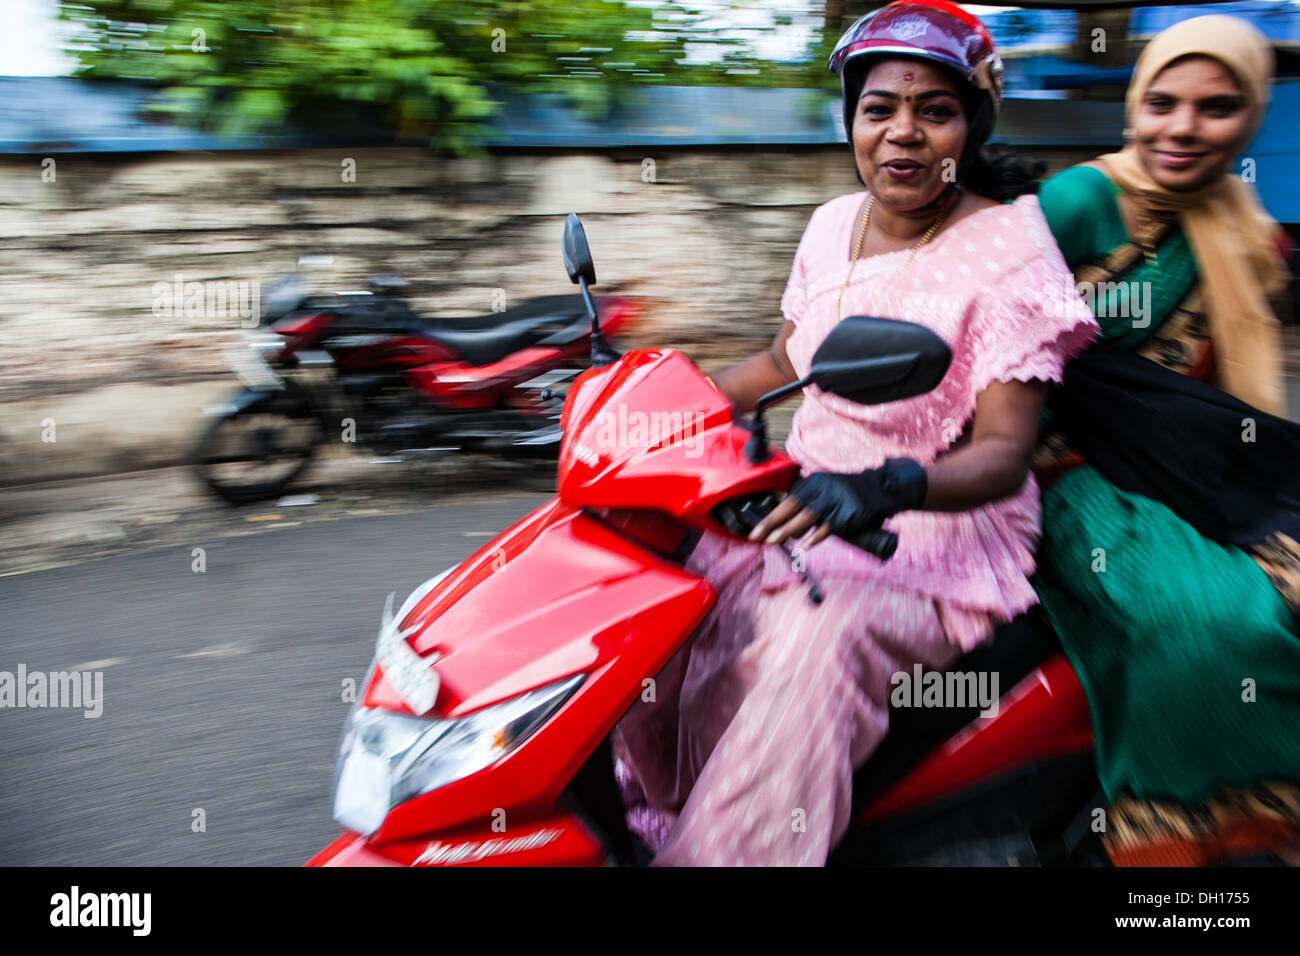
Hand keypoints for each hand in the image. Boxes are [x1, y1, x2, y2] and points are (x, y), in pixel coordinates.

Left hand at [747, 458, 926, 546]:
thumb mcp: (827, 491)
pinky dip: (816, 536)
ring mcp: (837, 499)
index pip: (787, 500)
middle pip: (793, 506)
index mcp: (815, 482)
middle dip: (772, 522)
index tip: (755, 529)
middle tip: (756, 536)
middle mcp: (824, 488)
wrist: (883, 488)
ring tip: (774, 541)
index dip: (770, 515)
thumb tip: (783, 525)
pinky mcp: (851, 512)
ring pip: (808, 516)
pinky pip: (830, 526)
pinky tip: (806, 544)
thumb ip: (807, 504)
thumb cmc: (851, 494)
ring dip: (788, 530)